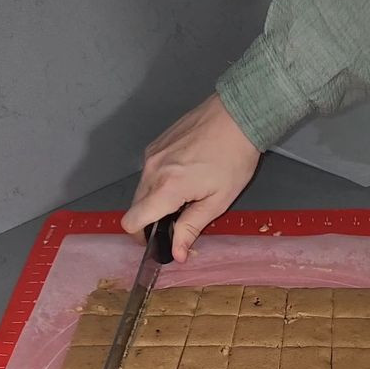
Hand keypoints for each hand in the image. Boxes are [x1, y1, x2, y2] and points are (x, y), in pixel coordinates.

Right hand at [121, 94, 259, 260]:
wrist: (237, 115)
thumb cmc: (234, 157)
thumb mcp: (218, 201)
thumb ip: (191, 228)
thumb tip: (176, 253)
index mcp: (166, 188)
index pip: (132, 221)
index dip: (141, 236)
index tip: (157, 239)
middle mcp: (152, 170)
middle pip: (135, 207)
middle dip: (152, 218)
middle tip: (180, 218)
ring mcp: (151, 154)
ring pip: (141, 189)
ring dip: (156, 199)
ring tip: (186, 194)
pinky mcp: (155, 144)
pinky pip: (149, 171)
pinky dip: (160, 181)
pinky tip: (184, 176)